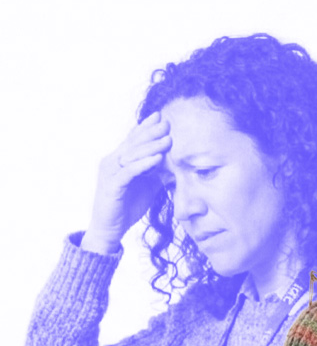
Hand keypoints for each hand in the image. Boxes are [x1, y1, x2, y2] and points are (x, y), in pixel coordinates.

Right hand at [81, 112, 171, 253]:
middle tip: (167, 123)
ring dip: (151, 146)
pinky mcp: (112, 186)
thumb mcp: (148, 184)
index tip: (162, 117)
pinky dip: (144, 164)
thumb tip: (177, 163)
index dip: (146, 127)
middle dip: (151, 132)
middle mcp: (112, 162)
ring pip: (131, 154)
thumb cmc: (128, 204)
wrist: (110, 228)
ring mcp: (111, 173)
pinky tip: (157, 159)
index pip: (133, 139)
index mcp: (120, 160)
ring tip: (168, 139)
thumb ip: (158, 171)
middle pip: (133, 143)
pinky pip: (129, 172)